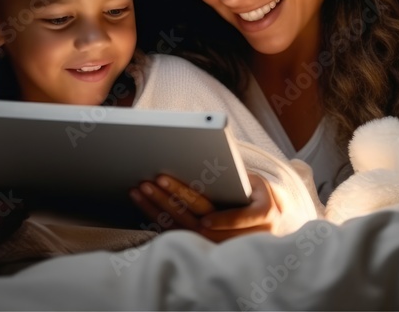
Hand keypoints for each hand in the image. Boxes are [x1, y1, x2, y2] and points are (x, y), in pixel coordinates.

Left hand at [131, 172, 282, 241]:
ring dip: (158, 207)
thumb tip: (210, 156)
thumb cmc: (254, 192)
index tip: (205, 220)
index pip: (239, 219)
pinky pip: (170, 230)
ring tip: (142, 187)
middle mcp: (236, 234)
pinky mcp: (193, 241)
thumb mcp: (255, 182)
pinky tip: (140, 199)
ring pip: (182, 228)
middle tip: (159, 180)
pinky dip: (152, 214)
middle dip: (178, 200)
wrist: (259, 217)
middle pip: (202, 221)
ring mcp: (213, 242)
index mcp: (259, 215)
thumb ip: (236, 177)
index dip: (223, 220)